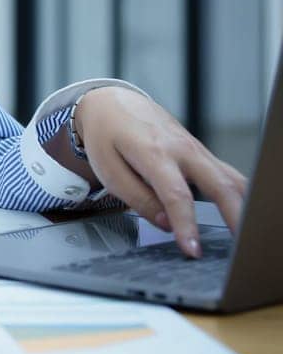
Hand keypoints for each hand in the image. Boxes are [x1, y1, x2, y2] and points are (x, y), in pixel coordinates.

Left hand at [72, 87, 247, 257]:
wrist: (112, 103)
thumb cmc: (106, 136)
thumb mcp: (108, 169)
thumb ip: (137, 198)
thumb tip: (166, 223)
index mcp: (153, 152)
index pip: (176, 195)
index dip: (186, 225)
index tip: (192, 250)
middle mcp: (182, 149)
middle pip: (220, 185)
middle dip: (234, 217)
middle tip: (239, 248)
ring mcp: (196, 149)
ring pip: (232, 179)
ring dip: (244, 207)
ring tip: (245, 236)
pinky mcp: (202, 153)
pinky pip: (228, 175)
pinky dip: (241, 196)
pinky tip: (242, 215)